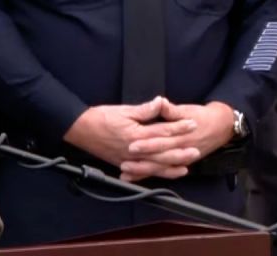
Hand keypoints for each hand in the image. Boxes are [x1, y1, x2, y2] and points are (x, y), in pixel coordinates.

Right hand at [63, 97, 199, 178]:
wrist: (80, 129)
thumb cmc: (99, 118)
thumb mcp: (122, 110)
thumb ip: (144, 110)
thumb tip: (161, 102)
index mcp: (135, 134)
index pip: (162, 131)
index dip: (179, 127)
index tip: (192, 124)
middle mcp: (134, 150)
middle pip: (163, 152)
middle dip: (180, 151)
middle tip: (196, 149)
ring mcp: (129, 160)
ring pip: (155, 165)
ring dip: (172, 166)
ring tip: (186, 165)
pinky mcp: (124, 164)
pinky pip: (144, 172)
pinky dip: (156, 173)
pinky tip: (165, 173)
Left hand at [120, 100, 234, 181]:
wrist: (221, 126)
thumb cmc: (202, 117)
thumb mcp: (187, 110)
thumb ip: (171, 110)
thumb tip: (160, 102)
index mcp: (181, 136)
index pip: (161, 141)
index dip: (147, 144)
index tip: (132, 145)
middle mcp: (180, 150)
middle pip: (159, 159)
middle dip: (142, 163)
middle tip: (124, 164)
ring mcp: (181, 159)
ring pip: (160, 168)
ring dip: (143, 172)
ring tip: (126, 174)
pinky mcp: (180, 163)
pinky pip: (164, 171)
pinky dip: (149, 175)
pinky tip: (135, 178)